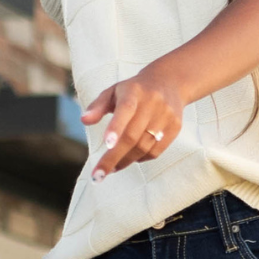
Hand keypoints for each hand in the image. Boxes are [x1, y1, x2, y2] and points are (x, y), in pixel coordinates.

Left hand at [81, 65, 183, 179]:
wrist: (170, 82)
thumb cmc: (134, 91)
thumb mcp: (113, 92)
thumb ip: (97, 106)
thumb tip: (84, 120)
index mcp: (134, 91)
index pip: (125, 109)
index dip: (116, 127)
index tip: (106, 145)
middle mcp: (152, 103)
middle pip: (132, 136)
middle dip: (113, 157)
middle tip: (98, 175)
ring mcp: (166, 116)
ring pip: (143, 146)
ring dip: (125, 161)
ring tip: (111, 169)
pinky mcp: (175, 127)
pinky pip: (156, 151)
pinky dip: (140, 159)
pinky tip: (130, 159)